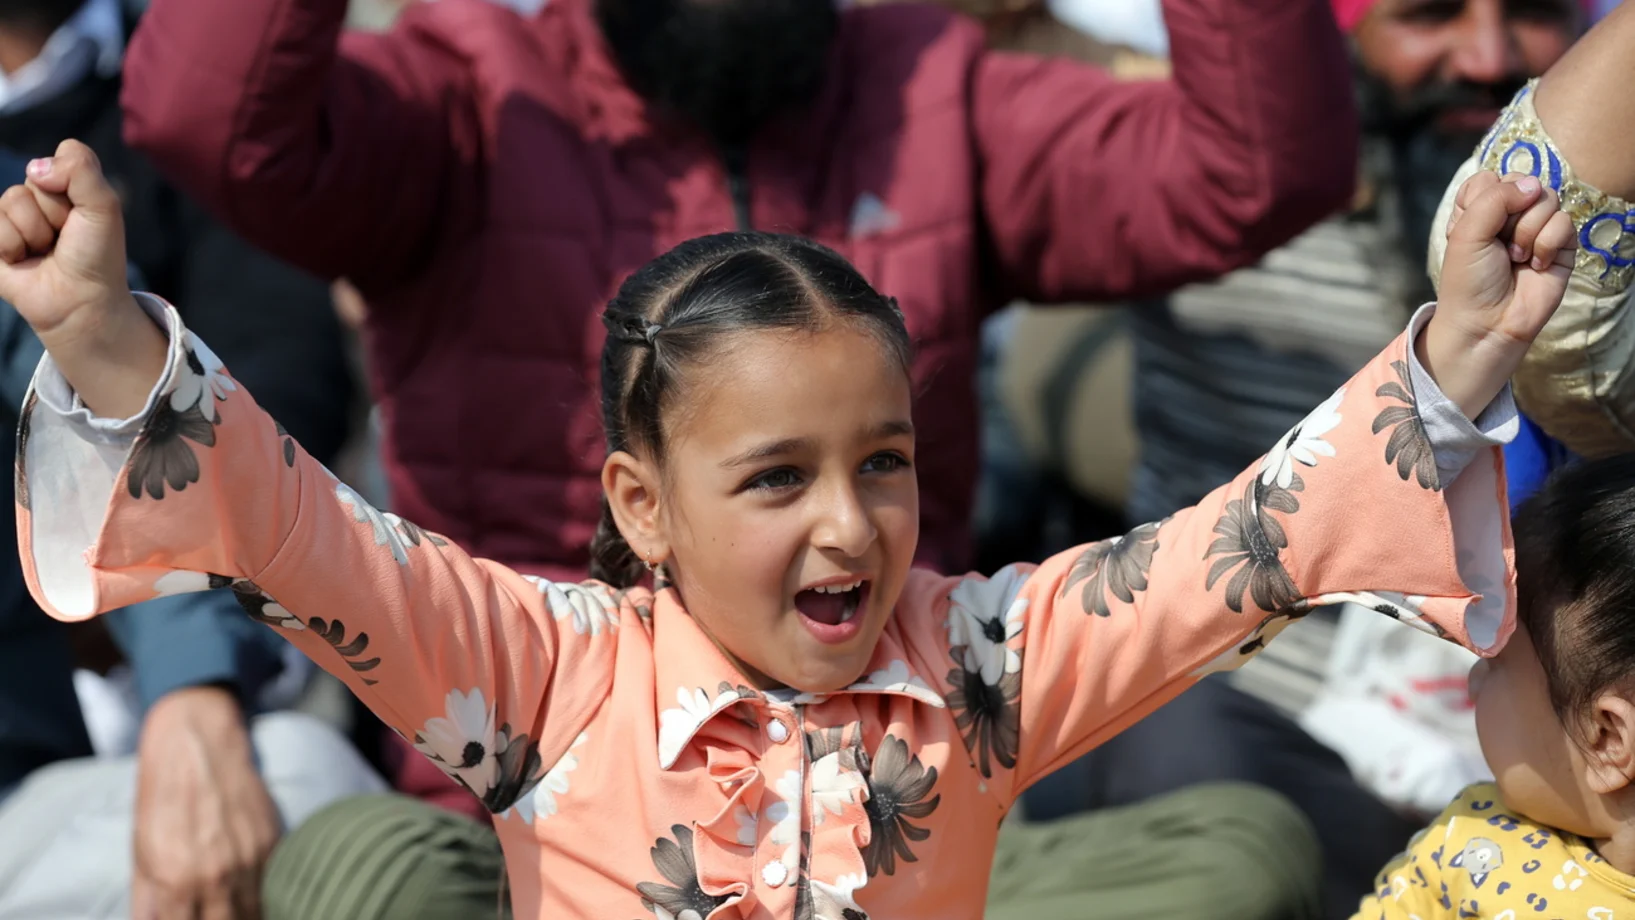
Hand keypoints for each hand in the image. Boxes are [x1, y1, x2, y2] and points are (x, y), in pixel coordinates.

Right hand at [0, 139, 164, 417]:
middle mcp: (38, 197)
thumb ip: (81, 169)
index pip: (63, 156)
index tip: (87, 216)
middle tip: (65, 238)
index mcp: (68, 185)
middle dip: (54, 212)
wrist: (80, 302)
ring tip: (44, 251)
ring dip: (33, 232)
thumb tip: (35, 167)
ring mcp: (13, 218)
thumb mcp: (104, 207)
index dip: (76, 186)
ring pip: (11, 200)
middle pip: (34, 180)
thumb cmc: (97, 257)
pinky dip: (11, 245)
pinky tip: (23, 260)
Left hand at [132, 686, 280, 919]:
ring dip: (242, 918)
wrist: (197, 745)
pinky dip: (262, 897)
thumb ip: (147, 899)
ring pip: (255, 914)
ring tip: (230, 912)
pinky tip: (250, 897)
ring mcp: (251, 859)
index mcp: (178, 881)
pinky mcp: (273, 842)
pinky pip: (272, 886)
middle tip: (211, 915)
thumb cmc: (161, 797)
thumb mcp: (141, 851)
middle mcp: (218, 875)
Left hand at [1420, 172, 1575, 418]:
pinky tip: (1534, 266)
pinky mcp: (1562, 246)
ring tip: (1515, 258)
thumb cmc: (1469, 280)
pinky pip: (1565, 222)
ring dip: (1528, 231)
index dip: (1487, 197)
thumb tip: (1534, 185)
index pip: (1491, 178)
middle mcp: (1510, 215)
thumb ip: (1494, 199)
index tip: (1475, 225)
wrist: (1487, 323)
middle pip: (1525, 183)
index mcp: (1479, 209)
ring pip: (1548, 199)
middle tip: (1500, 245)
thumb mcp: (1467, 233)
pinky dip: (1547, 244)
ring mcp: (1538, 228)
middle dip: (1511, 214)